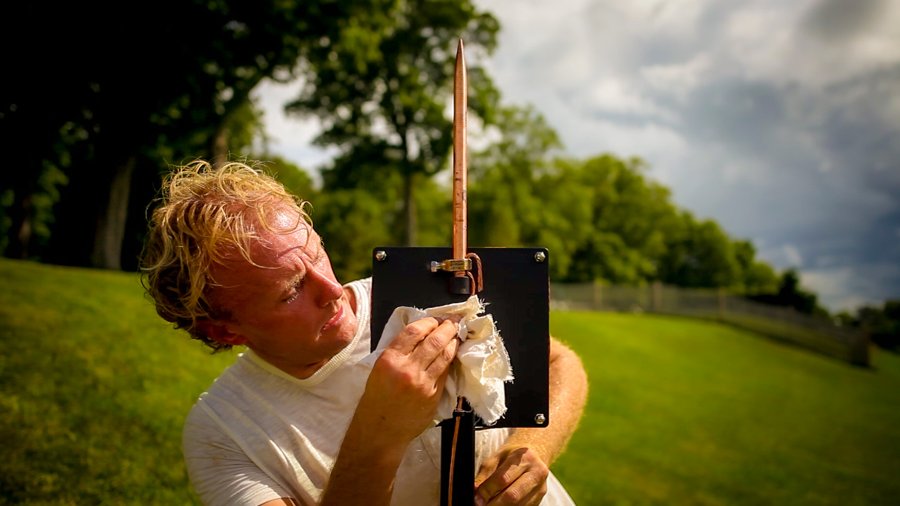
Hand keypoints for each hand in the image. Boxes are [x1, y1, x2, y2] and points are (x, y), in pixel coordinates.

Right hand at [358, 317, 459, 442]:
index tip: (435, 319)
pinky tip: (452, 355)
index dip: (429, 322)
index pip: (414, 331)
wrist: (380, 431)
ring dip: (453, 342)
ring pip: (445, 356)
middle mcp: (407, 369)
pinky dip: (450, 361)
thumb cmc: (376, 399)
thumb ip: (398, 351)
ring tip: (457, 335)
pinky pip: (445, 373)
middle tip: (454, 322)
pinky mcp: (433, 396)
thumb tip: (421, 334)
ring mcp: (423, 383)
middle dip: (448, 327)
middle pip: (434, 340)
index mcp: (390, 359)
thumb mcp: (379, 369)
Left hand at [474, 444, 548, 505]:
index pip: (504, 478)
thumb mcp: (497, 457)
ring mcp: (540, 488)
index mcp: (525, 457)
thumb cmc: (511, 456)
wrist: (533, 456)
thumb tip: (475, 490)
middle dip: (494, 504)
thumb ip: (486, 473)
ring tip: (489, 505)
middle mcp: (536, 473)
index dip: (488, 490)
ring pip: (519, 505)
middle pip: (513, 495)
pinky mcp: (539, 500)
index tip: (477, 498)